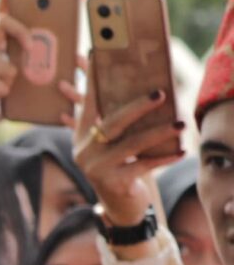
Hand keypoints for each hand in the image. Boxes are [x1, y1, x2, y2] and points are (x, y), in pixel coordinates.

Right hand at [0, 11, 80, 124]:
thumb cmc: (10, 96)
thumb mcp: (28, 75)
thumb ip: (43, 62)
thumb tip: (75, 59)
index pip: (2, 13)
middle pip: (4, 22)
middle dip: (22, 32)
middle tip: (31, 46)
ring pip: (3, 57)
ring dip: (10, 73)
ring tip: (9, 85)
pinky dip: (1, 87)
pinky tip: (0, 93)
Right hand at [75, 88, 185, 218]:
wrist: (120, 207)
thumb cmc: (122, 168)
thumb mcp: (114, 146)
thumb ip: (119, 123)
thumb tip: (146, 92)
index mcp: (82, 137)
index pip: (88, 105)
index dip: (95, 83)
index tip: (98, 57)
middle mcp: (84, 151)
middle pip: (112, 123)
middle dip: (138, 107)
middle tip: (161, 94)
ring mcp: (96, 168)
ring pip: (131, 144)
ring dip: (159, 132)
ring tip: (181, 124)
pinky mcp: (113, 183)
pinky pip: (143, 166)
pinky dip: (164, 158)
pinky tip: (181, 151)